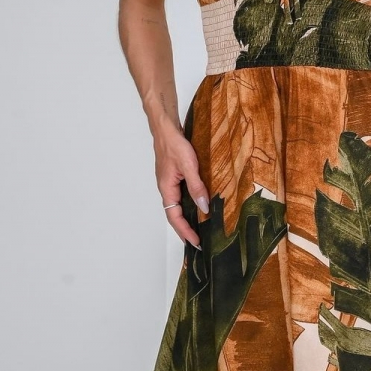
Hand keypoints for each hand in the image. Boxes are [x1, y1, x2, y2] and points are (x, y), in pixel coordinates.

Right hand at [154, 128, 208, 247]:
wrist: (166, 128)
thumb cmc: (174, 144)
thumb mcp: (189, 166)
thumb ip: (196, 187)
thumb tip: (204, 206)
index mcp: (166, 189)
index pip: (174, 217)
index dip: (185, 231)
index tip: (196, 242)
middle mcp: (166, 189)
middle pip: (175, 215)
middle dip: (185, 230)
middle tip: (198, 241)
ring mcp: (170, 183)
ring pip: (178, 206)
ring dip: (187, 218)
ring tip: (200, 228)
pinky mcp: (175, 177)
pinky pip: (181, 196)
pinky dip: (189, 205)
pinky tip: (199, 205)